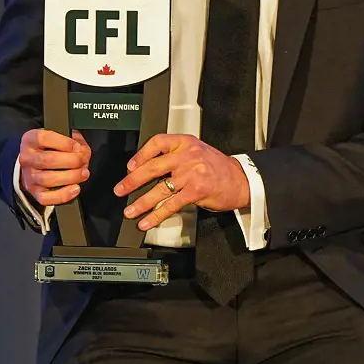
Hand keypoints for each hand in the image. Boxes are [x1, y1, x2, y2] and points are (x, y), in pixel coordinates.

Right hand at [19, 128, 90, 206]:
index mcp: (31, 140)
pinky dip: (63, 195)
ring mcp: (29, 177)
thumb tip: (82, 152)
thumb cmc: (53, 149)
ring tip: (83, 173)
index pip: (44, 139)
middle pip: (48, 160)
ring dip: (71, 177)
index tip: (77, 146)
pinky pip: (46, 198)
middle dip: (71, 160)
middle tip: (83, 160)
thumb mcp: (64, 138)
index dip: (64, 143)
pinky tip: (75, 188)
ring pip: (47, 179)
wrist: (38, 165)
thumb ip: (75, 142)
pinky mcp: (34, 192)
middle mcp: (27, 158)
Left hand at [113, 134, 249, 230]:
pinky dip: (157, 215)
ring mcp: (191, 173)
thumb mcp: (198, 151)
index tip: (130, 166)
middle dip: (133, 181)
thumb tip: (150, 167)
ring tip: (130, 210)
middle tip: (121, 189)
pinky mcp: (196, 191)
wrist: (242, 180)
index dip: (141, 154)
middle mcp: (187, 155)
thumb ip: (177, 155)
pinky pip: (171, 204)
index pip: (157, 142)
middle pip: (153, 167)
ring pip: (160, 189)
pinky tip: (148, 221)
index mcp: (186, 142)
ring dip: (142, 202)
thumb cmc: (219, 168)